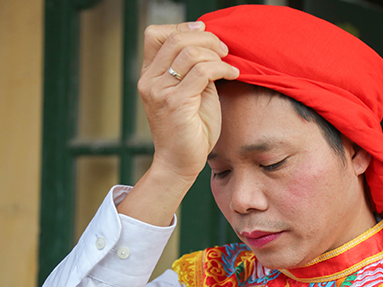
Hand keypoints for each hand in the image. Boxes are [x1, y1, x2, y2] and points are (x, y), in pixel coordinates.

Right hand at [117, 22, 238, 226]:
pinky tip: (233, 74)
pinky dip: (222, 68)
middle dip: (206, 38)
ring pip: (190, 53)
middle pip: (175, 38)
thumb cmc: (190, 130)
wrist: (180, 163)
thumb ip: (194, 70)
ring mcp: (160, 92)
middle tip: (224, 49)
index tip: (206, 32)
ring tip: (229, 64)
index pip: (155, 34)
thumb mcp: (191, 92)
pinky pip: (202, 72)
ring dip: (216, 54)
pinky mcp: (176, 103)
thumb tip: (212, 46)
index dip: (182, 27)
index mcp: (149, 75)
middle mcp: (149, 81)